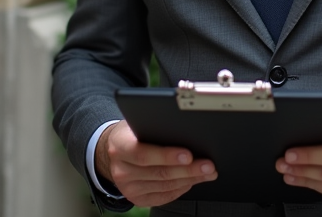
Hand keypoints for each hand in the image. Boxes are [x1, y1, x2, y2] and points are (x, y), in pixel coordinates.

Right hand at [95, 121, 217, 206]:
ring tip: (207, 172)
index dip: (166, 155)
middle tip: (208, 165)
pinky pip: (163, 196)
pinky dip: (181, 189)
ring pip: (165, 185)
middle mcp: (121, 169)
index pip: (143, 153)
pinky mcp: (136, 198)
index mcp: (119, 146)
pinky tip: (192, 180)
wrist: (113, 150)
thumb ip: (155, 124)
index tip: (189, 154)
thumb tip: (185, 124)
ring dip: (190, 179)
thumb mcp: (137, 123)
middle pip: (158, 172)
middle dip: (187, 169)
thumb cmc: (131, 134)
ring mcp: (128, 187)